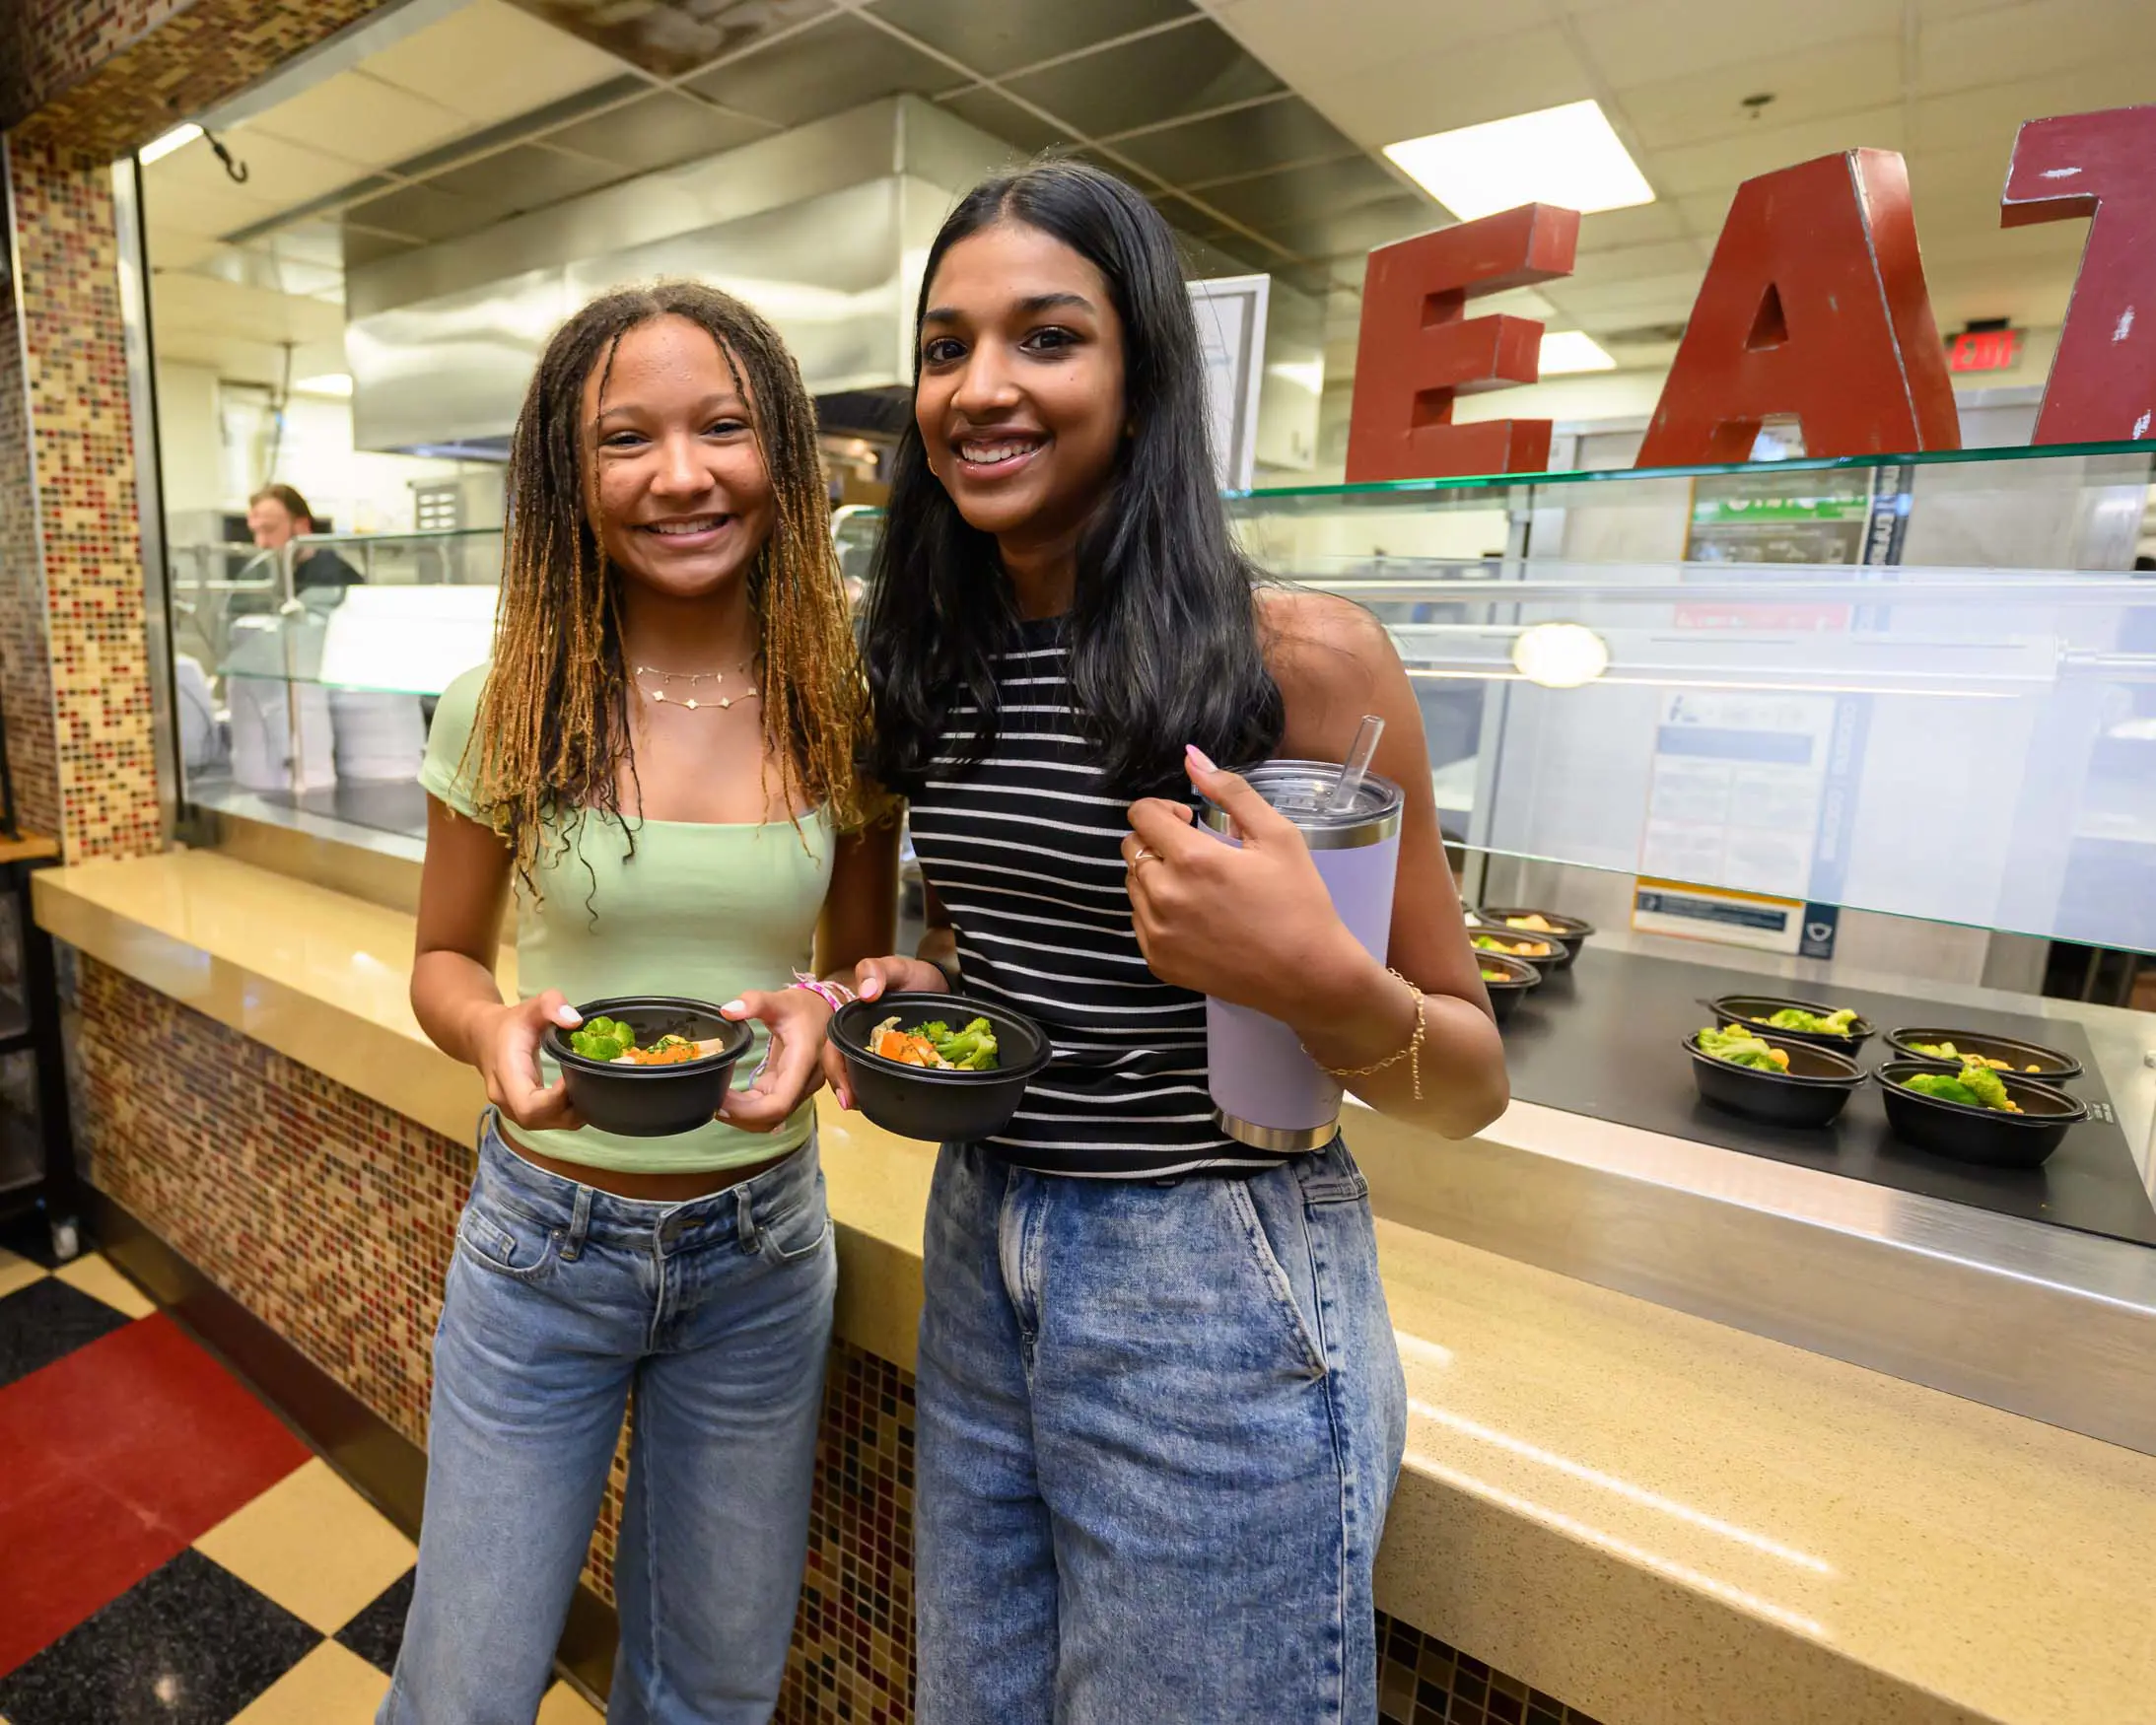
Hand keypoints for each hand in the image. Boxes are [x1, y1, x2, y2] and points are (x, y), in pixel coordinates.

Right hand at [475, 990, 585, 1131]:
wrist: (484, 1037)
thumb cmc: (510, 1024)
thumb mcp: (530, 1006)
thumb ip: (551, 1004)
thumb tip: (575, 1021)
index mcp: (506, 1074)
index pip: (529, 1105)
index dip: (557, 1100)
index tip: (575, 1076)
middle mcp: (506, 1098)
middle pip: (538, 1119)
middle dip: (569, 1108)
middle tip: (591, 1083)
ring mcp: (512, 1109)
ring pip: (545, 1124)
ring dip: (572, 1112)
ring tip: (591, 1088)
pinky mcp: (523, 1113)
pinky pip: (548, 1121)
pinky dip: (569, 1113)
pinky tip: (582, 1094)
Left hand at [717, 988, 832, 1131]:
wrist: (823, 1010)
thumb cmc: (803, 1006)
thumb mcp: (779, 1000)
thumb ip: (755, 1002)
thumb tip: (727, 1011)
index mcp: (802, 1064)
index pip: (779, 1104)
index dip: (749, 1112)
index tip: (722, 1103)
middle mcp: (803, 1083)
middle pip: (774, 1116)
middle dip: (741, 1117)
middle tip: (712, 1103)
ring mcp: (796, 1088)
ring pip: (771, 1118)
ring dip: (744, 1117)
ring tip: (717, 1103)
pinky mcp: (787, 1087)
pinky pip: (768, 1107)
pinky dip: (748, 1109)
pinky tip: (728, 1099)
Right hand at [818, 956, 949, 1109]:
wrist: (945, 984)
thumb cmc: (915, 975)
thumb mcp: (895, 967)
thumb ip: (876, 970)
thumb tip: (865, 993)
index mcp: (853, 1020)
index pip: (833, 1048)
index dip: (835, 1070)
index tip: (845, 1093)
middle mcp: (862, 1038)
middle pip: (843, 1066)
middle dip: (845, 1088)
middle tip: (855, 1104)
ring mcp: (882, 1050)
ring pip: (864, 1074)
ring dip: (863, 1092)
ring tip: (870, 1106)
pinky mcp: (902, 1058)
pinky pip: (891, 1075)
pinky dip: (888, 1088)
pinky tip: (894, 1099)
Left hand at [1123, 746, 1369, 1023]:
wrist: (1308, 975)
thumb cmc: (1299, 901)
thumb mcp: (1277, 835)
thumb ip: (1231, 791)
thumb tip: (1191, 758)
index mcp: (1191, 859)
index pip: (1141, 815)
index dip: (1162, 809)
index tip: (1188, 819)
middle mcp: (1164, 896)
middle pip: (1131, 848)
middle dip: (1157, 840)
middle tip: (1195, 851)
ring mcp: (1158, 933)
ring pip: (1133, 884)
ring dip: (1155, 874)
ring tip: (1197, 884)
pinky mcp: (1159, 961)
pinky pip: (1139, 921)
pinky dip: (1156, 910)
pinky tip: (1194, 914)